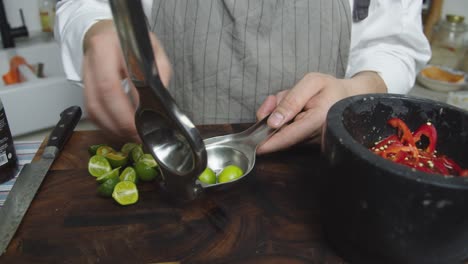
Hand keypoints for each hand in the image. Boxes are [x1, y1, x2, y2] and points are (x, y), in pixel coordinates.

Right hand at [82, 20, 171, 140]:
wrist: (107, 32)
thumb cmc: (132, 42)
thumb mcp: (153, 50)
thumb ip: (159, 73)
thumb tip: (161, 101)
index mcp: (109, 47)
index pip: (113, 83)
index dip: (127, 107)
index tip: (144, 121)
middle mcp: (93, 59)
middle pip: (101, 98)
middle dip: (120, 121)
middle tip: (137, 134)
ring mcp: (85, 73)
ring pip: (93, 107)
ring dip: (111, 126)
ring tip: (129, 135)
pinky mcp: (84, 86)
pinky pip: (90, 110)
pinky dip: (104, 123)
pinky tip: (118, 129)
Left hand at [256, 72, 386, 153]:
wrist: (348, 97)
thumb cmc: (330, 88)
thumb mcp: (311, 83)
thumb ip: (291, 100)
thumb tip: (273, 122)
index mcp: (318, 120)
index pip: (289, 136)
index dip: (271, 142)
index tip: (256, 147)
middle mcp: (314, 136)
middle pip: (280, 133)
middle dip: (271, 115)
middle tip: (273, 100)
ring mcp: (310, 141)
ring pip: (281, 131)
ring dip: (277, 114)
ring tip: (291, 98)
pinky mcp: (306, 141)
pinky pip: (285, 132)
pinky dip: (282, 118)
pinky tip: (292, 107)